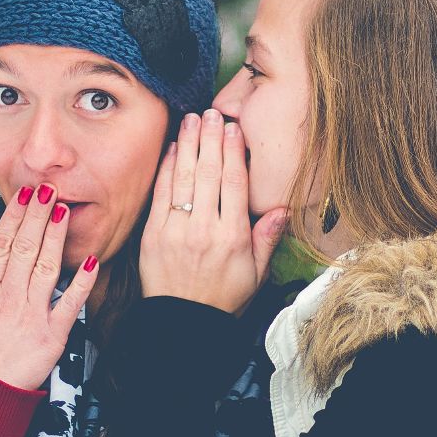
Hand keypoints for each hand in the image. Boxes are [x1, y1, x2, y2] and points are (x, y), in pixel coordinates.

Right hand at [0, 185, 98, 390]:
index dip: (12, 217)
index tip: (23, 195)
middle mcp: (6, 298)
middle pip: (24, 248)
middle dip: (36, 216)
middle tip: (48, 189)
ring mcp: (29, 315)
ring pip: (45, 267)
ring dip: (56, 237)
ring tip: (65, 210)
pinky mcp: (51, 337)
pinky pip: (69, 305)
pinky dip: (82, 283)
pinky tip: (92, 261)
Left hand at [138, 108, 290, 313]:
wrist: (184, 323)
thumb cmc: (223, 298)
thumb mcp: (256, 274)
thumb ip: (266, 239)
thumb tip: (282, 209)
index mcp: (233, 237)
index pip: (234, 184)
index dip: (234, 152)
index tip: (234, 129)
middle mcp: (205, 230)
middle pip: (209, 173)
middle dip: (211, 138)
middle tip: (213, 112)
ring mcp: (176, 230)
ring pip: (184, 178)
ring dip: (189, 144)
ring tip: (193, 119)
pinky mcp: (153, 234)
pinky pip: (162, 194)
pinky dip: (167, 168)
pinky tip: (174, 147)